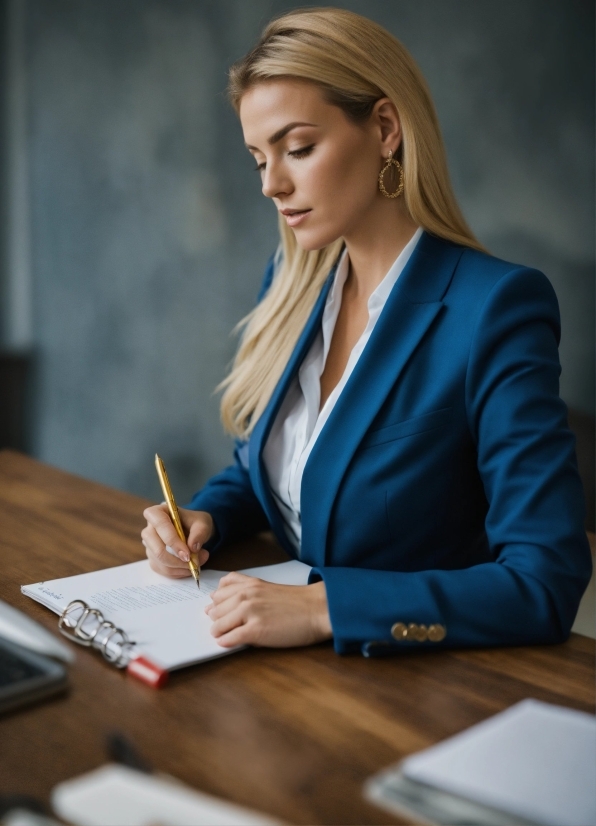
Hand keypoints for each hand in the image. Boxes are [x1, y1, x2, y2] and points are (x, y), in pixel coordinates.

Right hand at [142, 504, 212, 577]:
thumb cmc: (195, 522)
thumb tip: (192, 548)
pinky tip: (189, 568)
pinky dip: (177, 573)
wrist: (194, 530)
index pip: (160, 525)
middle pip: (156, 548)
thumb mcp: (203, 523)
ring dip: (179, 568)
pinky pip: (161, 570)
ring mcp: (149, 544)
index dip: (172, 541)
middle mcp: (149, 528)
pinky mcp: (152, 557)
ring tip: (198, 564)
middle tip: (194, 563)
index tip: (187, 554)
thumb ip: (200, 533)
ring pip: (159, 562)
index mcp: (158, 512)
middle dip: (175, 560)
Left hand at [205, 573, 332, 647]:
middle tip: (225, 626)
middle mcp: (246, 595)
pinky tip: (230, 643)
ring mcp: (250, 612)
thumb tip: (224, 606)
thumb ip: (246, 591)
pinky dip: (226, 642)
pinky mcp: (255, 630)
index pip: (219, 591)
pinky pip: (229, 638)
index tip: (221, 611)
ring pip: (218, 624)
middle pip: (215, 609)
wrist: (317, 609)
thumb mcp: (267, 588)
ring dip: (219, 632)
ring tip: (227, 635)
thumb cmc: (297, 602)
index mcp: (249, 584)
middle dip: (217, 619)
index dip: (218, 604)